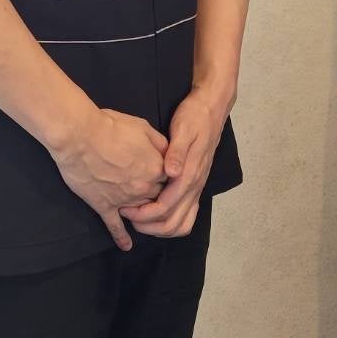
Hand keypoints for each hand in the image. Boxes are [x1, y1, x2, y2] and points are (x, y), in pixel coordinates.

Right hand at [49, 107, 169, 249]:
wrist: (80, 136)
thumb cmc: (112, 127)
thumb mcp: (144, 127)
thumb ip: (160, 143)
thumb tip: (170, 152)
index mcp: (156, 167)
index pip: (171, 178)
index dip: (168, 174)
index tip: (163, 171)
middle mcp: (144, 187)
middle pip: (158, 196)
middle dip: (156, 193)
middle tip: (149, 186)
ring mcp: (124, 199)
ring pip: (141, 211)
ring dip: (142, 211)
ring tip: (142, 212)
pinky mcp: (104, 205)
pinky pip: (115, 226)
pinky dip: (121, 237)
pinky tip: (126, 246)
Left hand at [119, 87, 225, 237]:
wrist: (212, 109)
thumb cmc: (194, 117)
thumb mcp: (183, 128)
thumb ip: (177, 152)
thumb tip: (171, 173)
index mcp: (190, 174)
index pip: (166, 206)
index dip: (144, 214)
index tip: (125, 209)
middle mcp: (195, 185)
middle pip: (173, 222)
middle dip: (149, 226)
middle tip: (128, 217)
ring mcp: (197, 188)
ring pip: (182, 223)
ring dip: (160, 228)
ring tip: (140, 220)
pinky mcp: (195, 186)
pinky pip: (187, 216)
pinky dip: (171, 222)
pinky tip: (156, 216)